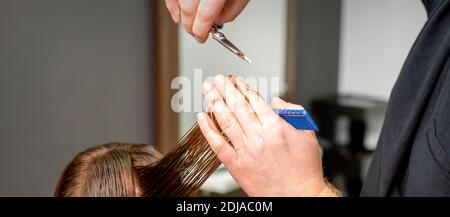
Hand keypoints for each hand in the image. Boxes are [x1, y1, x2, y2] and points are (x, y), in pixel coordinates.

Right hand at [165, 0, 249, 42]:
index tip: (201, 37)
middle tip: (195, 32)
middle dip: (189, 25)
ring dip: (178, 13)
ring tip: (184, 22)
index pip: (205, 14)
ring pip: (177, 0)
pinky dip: (172, 1)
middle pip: (188, 8)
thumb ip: (231, 10)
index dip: (201, 30)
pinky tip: (177, 9)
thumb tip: (217, 21)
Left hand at [197, 75, 338, 195]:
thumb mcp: (307, 134)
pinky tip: (202, 118)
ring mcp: (246, 151)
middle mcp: (259, 136)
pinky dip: (208, 130)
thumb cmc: (304, 168)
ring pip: (226, 121)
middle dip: (225, 89)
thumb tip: (276, 101)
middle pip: (237, 106)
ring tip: (208, 90)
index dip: (242, 87)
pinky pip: (218, 145)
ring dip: (214, 102)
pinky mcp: (236, 165)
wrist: (298, 195)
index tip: (235, 80)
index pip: (254, 100)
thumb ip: (292, 113)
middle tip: (217, 79)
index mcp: (276, 126)